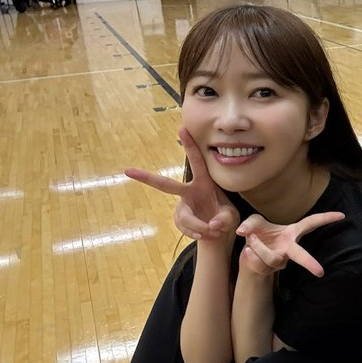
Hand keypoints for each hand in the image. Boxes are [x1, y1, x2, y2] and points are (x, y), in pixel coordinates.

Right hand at [125, 127, 240, 241]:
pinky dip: (197, 233)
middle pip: (165, 185)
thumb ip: (225, 219)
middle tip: (128, 171)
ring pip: (185, 217)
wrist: (219, 234)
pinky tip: (204, 234)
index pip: (196, 161)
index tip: (182, 128)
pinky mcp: (179, 219)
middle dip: (147, 177)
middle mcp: (189, 191)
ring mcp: (181, 206)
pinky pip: (184, 228)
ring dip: (200, 227)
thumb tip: (211, 225)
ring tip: (214, 231)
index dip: (190, 145)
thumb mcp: (232, 217)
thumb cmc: (225, 218)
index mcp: (204, 183)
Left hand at [237, 211, 345, 277]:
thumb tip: (243, 231)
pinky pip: (260, 262)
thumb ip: (249, 223)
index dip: (326, 218)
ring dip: (259, 247)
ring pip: (271, 257)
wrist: (249, 251)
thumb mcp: (254, 222)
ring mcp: (281, 260)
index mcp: (292, 233)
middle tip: (320, 272)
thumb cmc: (259, 233)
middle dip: (309, 263)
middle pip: (300, 255)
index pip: (311, 223)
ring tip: (250, 239)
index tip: (342, 215)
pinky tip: (249, 250)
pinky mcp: (270, 269)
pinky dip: (252, 254)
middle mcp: (289, 249)